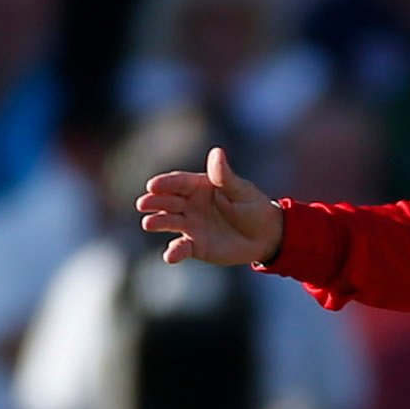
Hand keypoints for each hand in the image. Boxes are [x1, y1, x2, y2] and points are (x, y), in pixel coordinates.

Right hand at [137, 147, 282, 267]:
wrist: (266, 236)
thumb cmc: (253, 207)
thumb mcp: (241, 190)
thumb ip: (225, 176)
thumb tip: (217, 152)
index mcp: (198, 186)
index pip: (178, 183)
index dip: (165, 184)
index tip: (153, 185)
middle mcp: (189, 204)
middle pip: (168, 201)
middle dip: (155, 202)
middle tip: (143, 204)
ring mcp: (190, 225)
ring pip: (170, 222)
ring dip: (159, 222)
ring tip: (149, 223)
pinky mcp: (195, 245)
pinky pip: (182, 247)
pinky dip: (175, 252)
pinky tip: (170, 256)